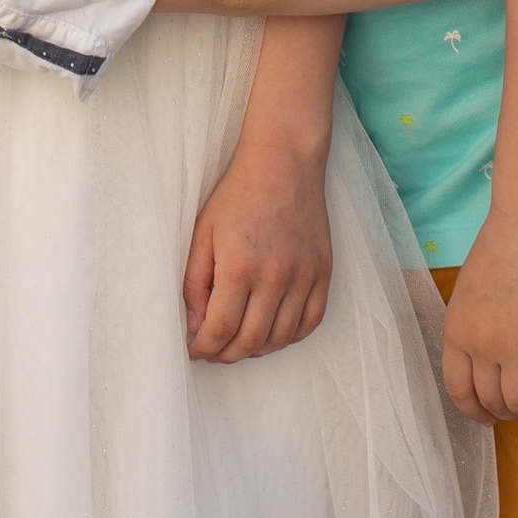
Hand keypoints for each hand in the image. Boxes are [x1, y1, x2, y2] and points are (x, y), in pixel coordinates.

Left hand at [183, 144, 332, 361]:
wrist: (283, 163)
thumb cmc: (237, 195)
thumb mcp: (203, 233)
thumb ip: (195, 283)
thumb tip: (195, 326)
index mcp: (240, 267)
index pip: (221, 330)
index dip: (204, 348)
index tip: (194, 350)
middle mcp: (276, 277)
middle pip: (250, 341)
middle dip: (225, 354)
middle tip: (212, 351)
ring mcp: (304, 276)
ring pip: (281, 338)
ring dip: (256, 349)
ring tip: (238, 343)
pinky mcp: (323, 272)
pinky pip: (311, 322)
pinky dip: (290, 337)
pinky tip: (271, 333)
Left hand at [440, 212, 517, 422]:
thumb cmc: (504, 245)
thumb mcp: (470, 290)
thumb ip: (474, 324)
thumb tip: (487, 351)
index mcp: (456, 331)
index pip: (458, 391)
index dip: (475, 412)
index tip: (489, 418)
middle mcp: (480, 346)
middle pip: (492, 403)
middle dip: (511, 413)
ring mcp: (513, 348)